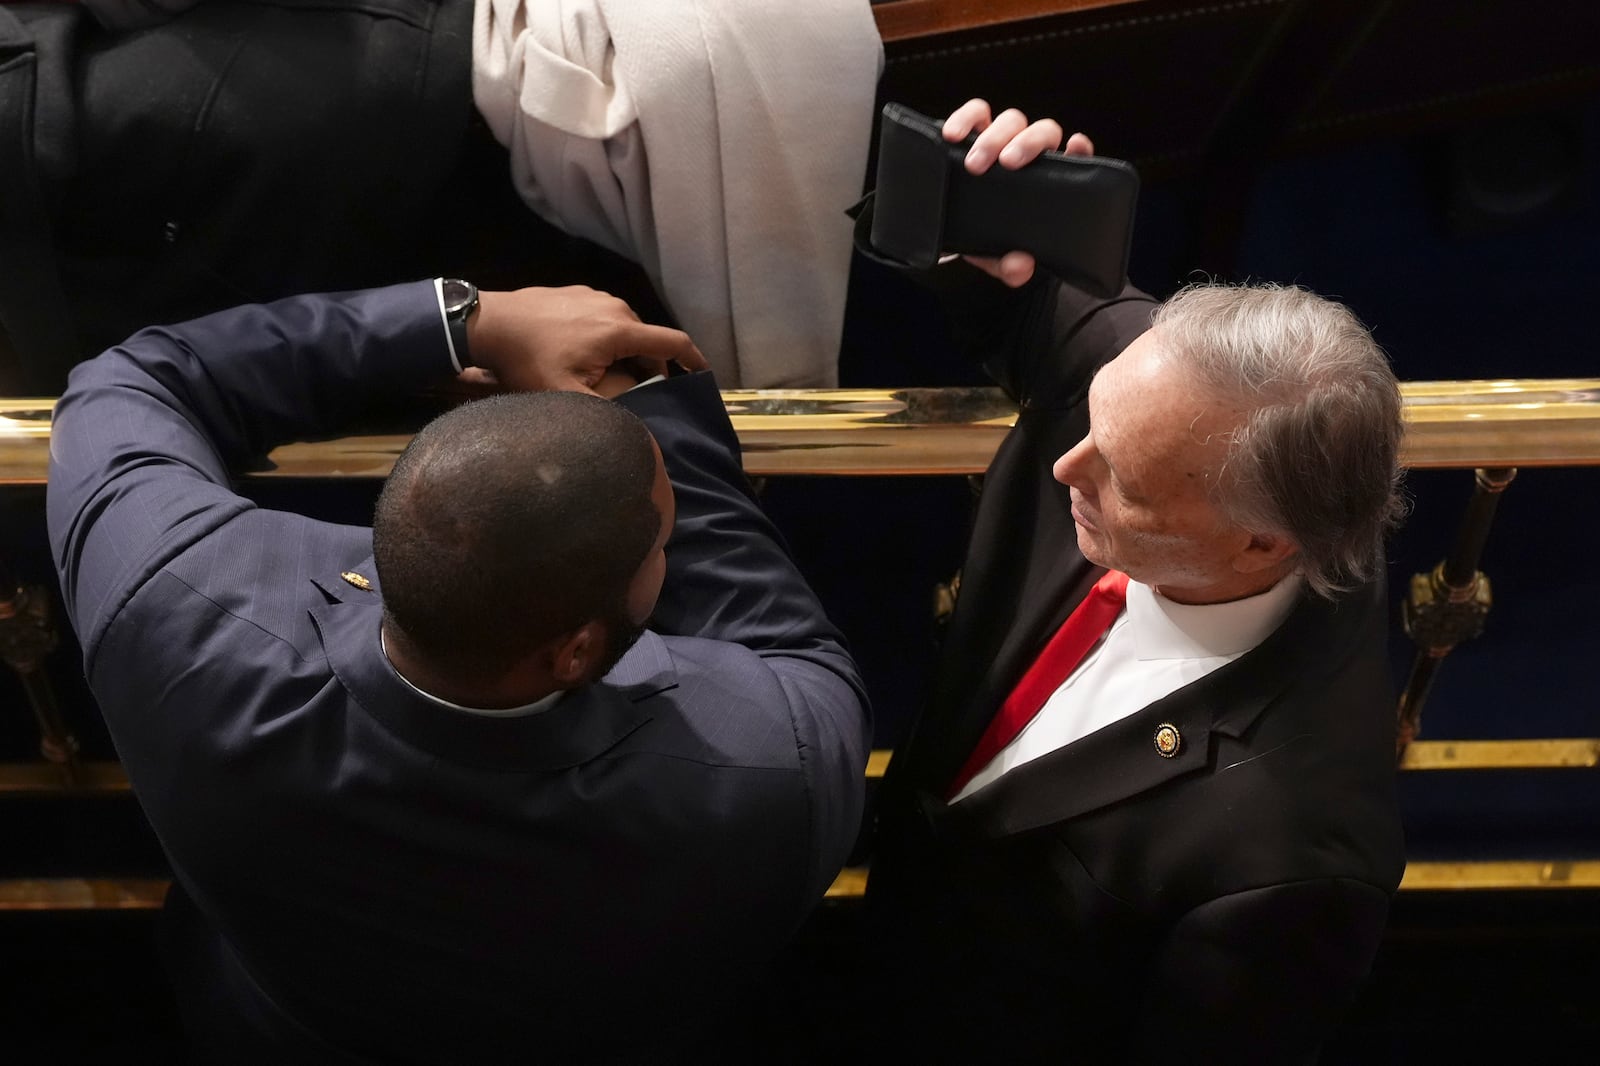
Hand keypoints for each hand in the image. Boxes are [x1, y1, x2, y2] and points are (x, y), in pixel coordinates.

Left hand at [465, 285, 705, 394]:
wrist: (488, 323)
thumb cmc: (525, 361)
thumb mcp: (566, 396)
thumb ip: (607, 413)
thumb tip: (639, 429)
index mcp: (620, 330)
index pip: (673, 342)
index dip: (695, 360)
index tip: (704, 377)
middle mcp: (615, 307)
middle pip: (649, 339)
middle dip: (652, 366)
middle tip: (643, 394)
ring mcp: (595, 296)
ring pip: (628, 328)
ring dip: (628, 352)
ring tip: (613, 377)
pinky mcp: (578, 293)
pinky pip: (606, 317)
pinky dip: (609, 337)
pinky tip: (587, 355)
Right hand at [941, 98, 1094, 286]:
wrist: (956, 232)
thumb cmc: (990, 241)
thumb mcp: (1002, 261)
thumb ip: (1015, 268)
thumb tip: (1021, 266)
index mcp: (1048, 180)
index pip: (1074, 157)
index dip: (1079, 149)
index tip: (1076, 145)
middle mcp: (1029, 154)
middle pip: (1041, 131)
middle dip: (1026, 144)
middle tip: (1005, 165)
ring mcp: (1002, 140)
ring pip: (1010, 119)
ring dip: (993, 136)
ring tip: (974, 162)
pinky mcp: (973, 134)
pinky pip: (974, 114)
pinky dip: (965, 119)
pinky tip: (952, 135)